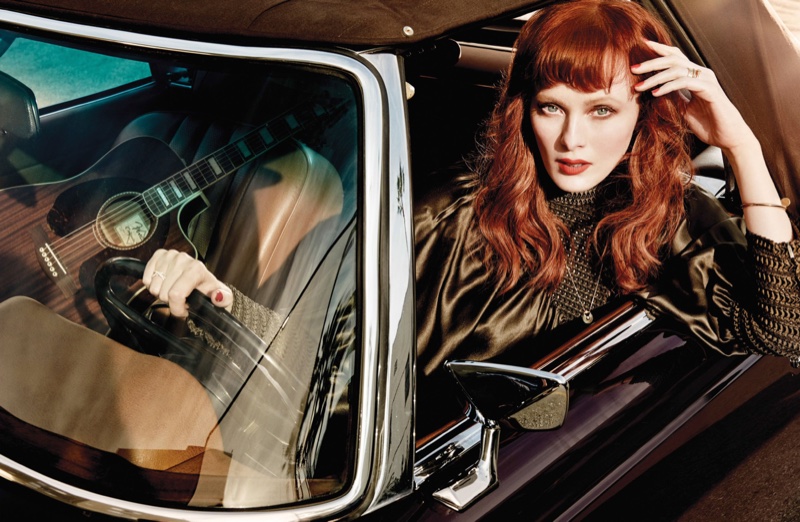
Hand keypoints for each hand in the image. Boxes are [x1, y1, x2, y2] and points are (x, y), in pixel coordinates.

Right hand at [143, 249, 232, 316]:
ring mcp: (170, 256)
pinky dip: (152, 285)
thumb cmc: (209, 289)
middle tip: (181, 298)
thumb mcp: (222, 298)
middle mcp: (182, 259)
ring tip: (174, 290)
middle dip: (170, 301)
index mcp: (196, 269)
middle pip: (163, 293)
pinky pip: (145, 278)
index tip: (184, 311)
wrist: (201, 279)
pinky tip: (166, 283)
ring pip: (152, 287)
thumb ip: (224, 299)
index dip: (177, 308)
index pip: (176, 294)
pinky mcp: (159, 254)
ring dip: (161, 293)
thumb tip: (218, 297)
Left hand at [632, 40, 756, 153]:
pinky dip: (668, 87)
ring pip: (677, 69)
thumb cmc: (707, 123)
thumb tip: (652, 89)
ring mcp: (706, 80)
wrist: (727, 137)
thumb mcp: (682, 108)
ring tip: (639, 87)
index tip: (640, 46)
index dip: (659, 49)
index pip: (675, 56)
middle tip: (633, 68)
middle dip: (651, 62)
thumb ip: (671, 96)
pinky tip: (655, 93)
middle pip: (673, 59)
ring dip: (655, 77)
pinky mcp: (710, 90)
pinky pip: (685, 83)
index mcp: (695, 75)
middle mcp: (701, 73)